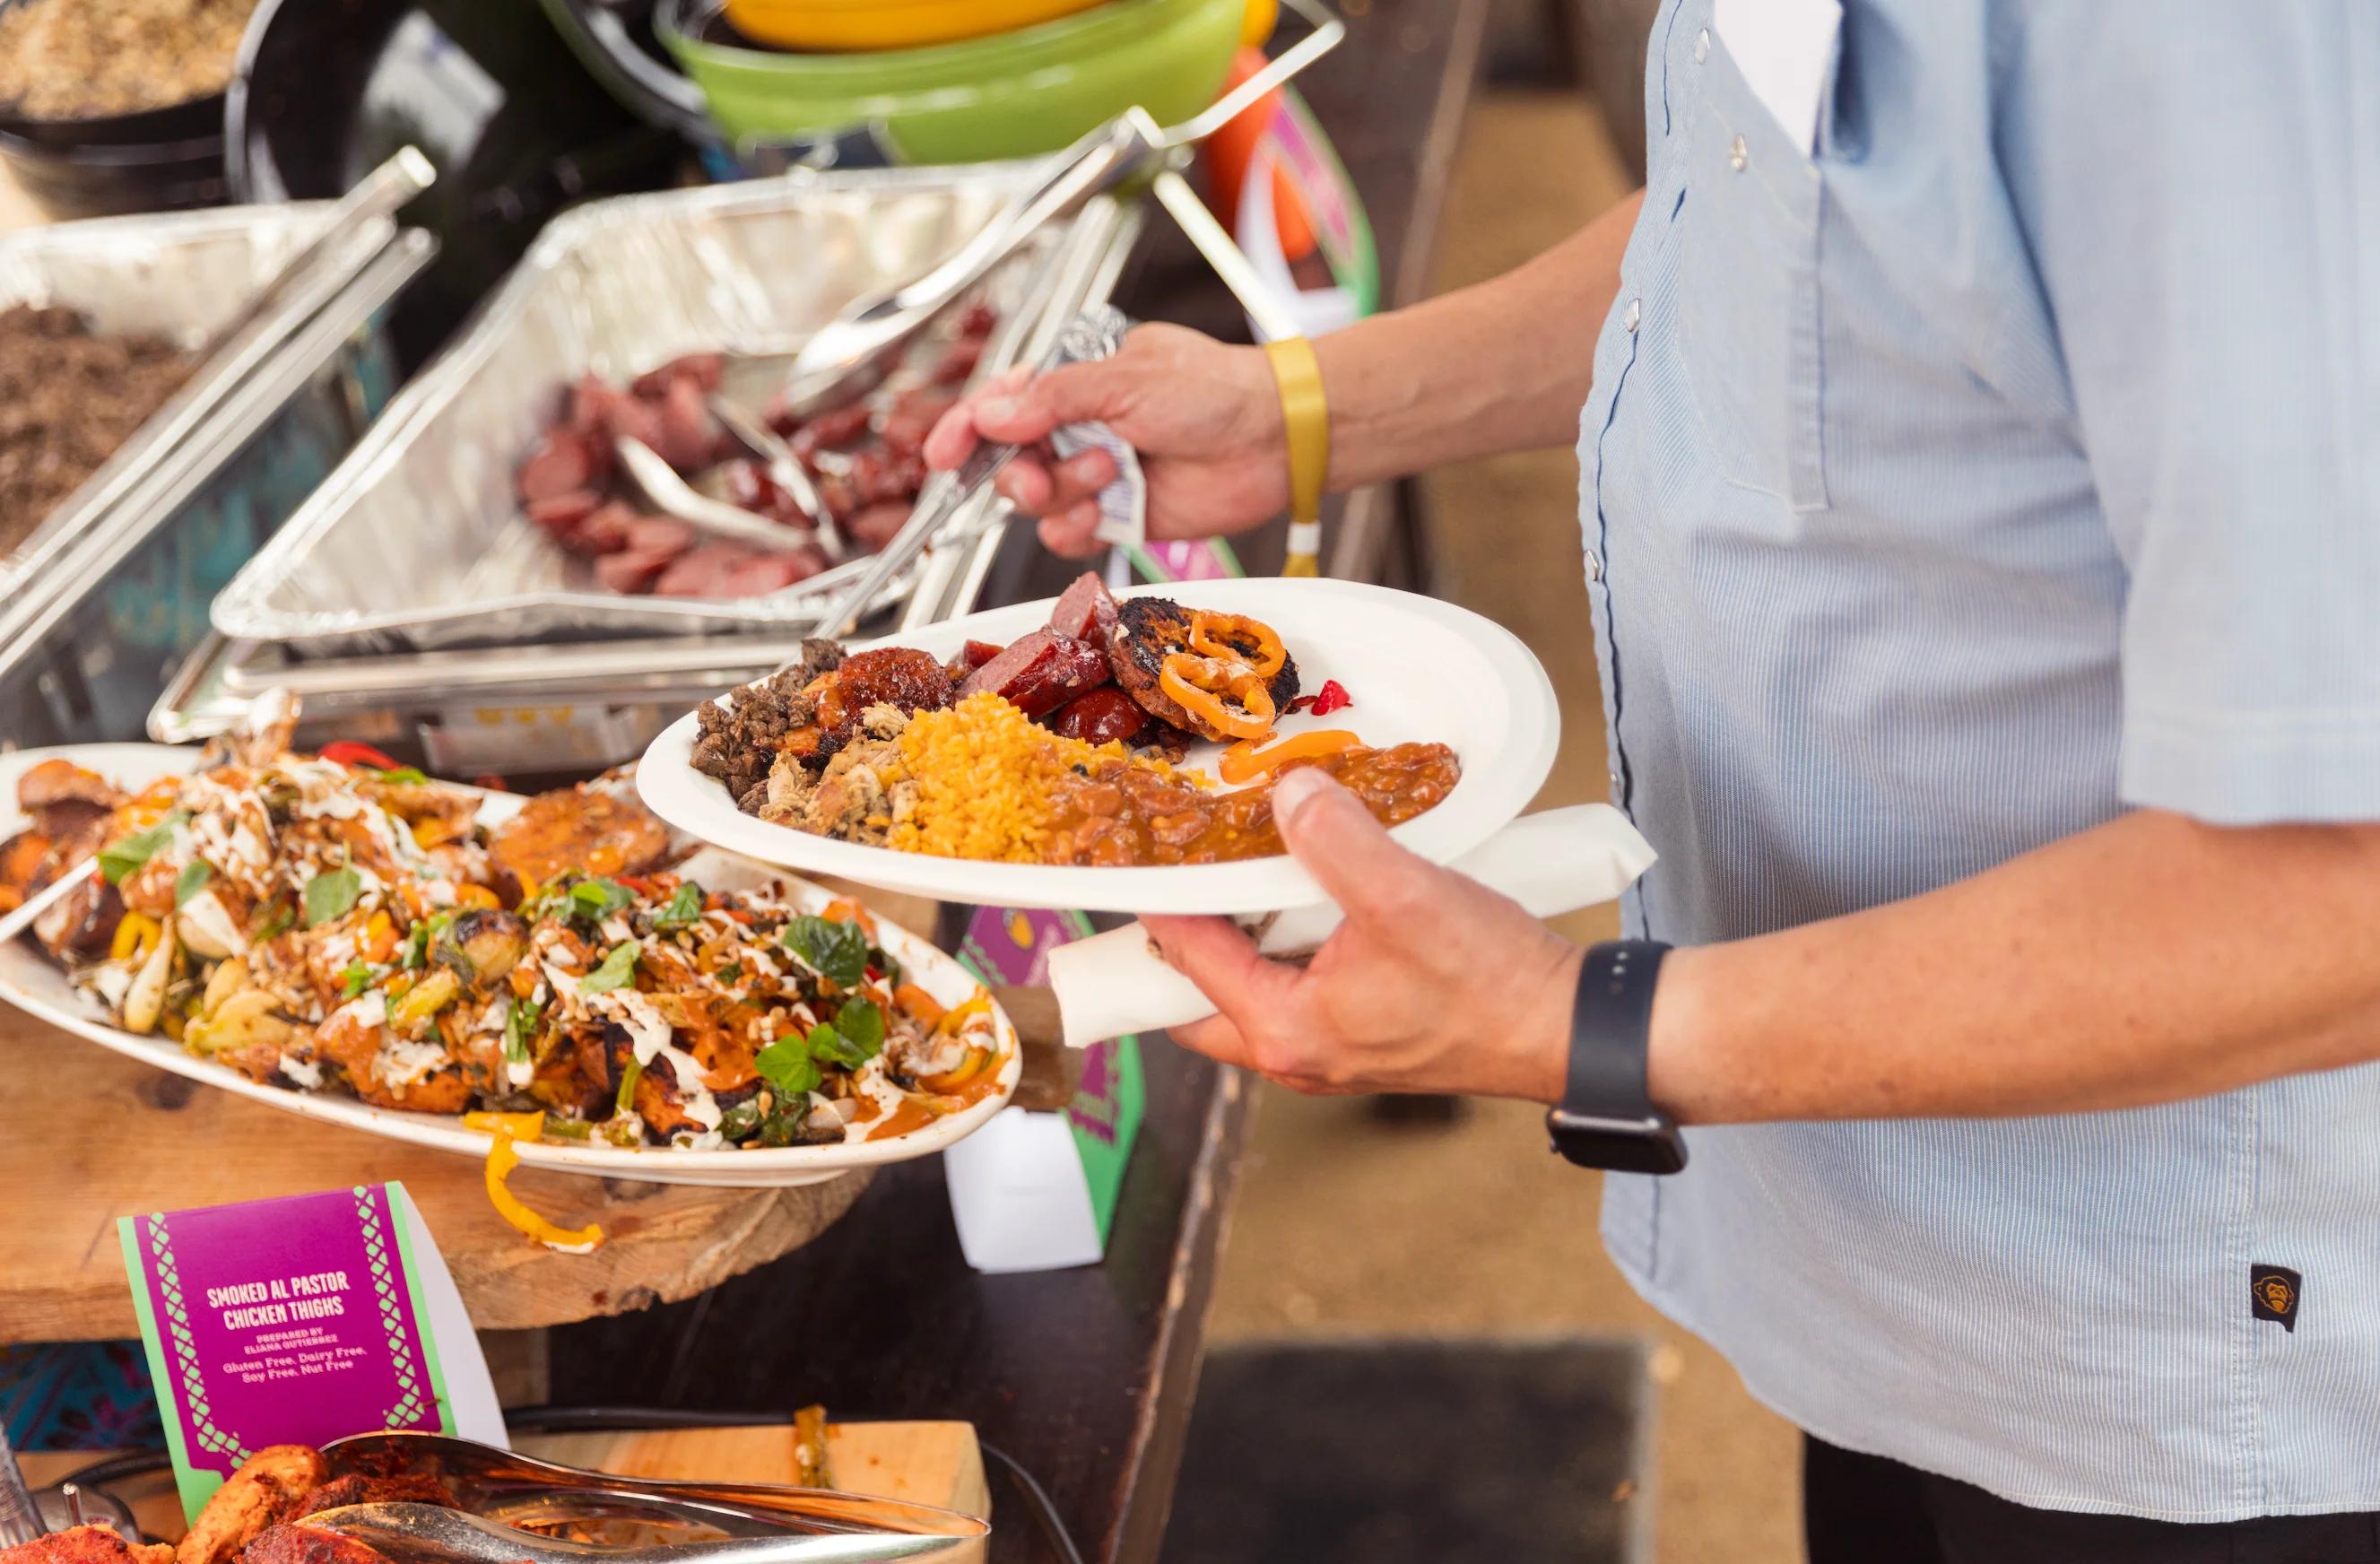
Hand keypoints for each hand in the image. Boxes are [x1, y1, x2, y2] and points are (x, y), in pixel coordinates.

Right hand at [922, 323, 1288, 558]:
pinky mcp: (1119, 516)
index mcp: (1077, 381)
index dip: (965, 428)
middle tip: (1040, 478)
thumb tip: (993, 414)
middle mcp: (1081, 427)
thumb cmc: (1214, 392)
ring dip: (1061, 495)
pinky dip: (1077, 528)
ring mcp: (1099, 473)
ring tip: (1107, 477)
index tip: (940, 455)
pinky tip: (1103, 515)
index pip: (1003, 403)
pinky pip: (1069, 533)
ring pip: (1039, 502)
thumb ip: (1053, 401)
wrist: (1273, 439)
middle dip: (1019, 474)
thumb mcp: (1126, 381)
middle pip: (1011, 461)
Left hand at [1141, 767, 1583, 1101]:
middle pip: (1199, 997)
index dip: (1156, 903)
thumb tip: (1287, 791)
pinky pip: (1296, 988)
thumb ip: (1335, 839)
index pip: (1184, 961)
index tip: (1136, 853)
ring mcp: (1330, 1049)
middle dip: (1182, 937)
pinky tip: (1308, 891)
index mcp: (1283, 1032)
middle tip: (1178, 871)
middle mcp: (1295, 1054)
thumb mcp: (1403, 894)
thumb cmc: (1489, 983)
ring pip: (1249, 991)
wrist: (1566, 1028)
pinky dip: (1285, 943)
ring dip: (1239, 936)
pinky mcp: (1364, 1034)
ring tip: (1237, 869)